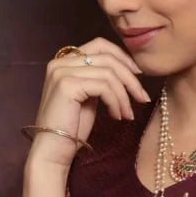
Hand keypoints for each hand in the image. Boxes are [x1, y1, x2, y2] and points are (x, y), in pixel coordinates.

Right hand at [26, 37, 150, 170]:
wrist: (53, 151)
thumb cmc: (71, 129)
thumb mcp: (88, 98)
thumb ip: (99, 80)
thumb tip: (127, 71)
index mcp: (65, 62)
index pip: (100, 45)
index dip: (123, 57)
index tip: (138, 75)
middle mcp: (60, 62)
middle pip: (107, 57)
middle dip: (130, 77)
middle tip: (142, 97)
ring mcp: (62, 72)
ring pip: (108, 73)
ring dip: (124, 95)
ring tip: (128, 114)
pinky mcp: (67, 85)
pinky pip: (103, 86)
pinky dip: (116, 102)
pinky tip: (117, 117)